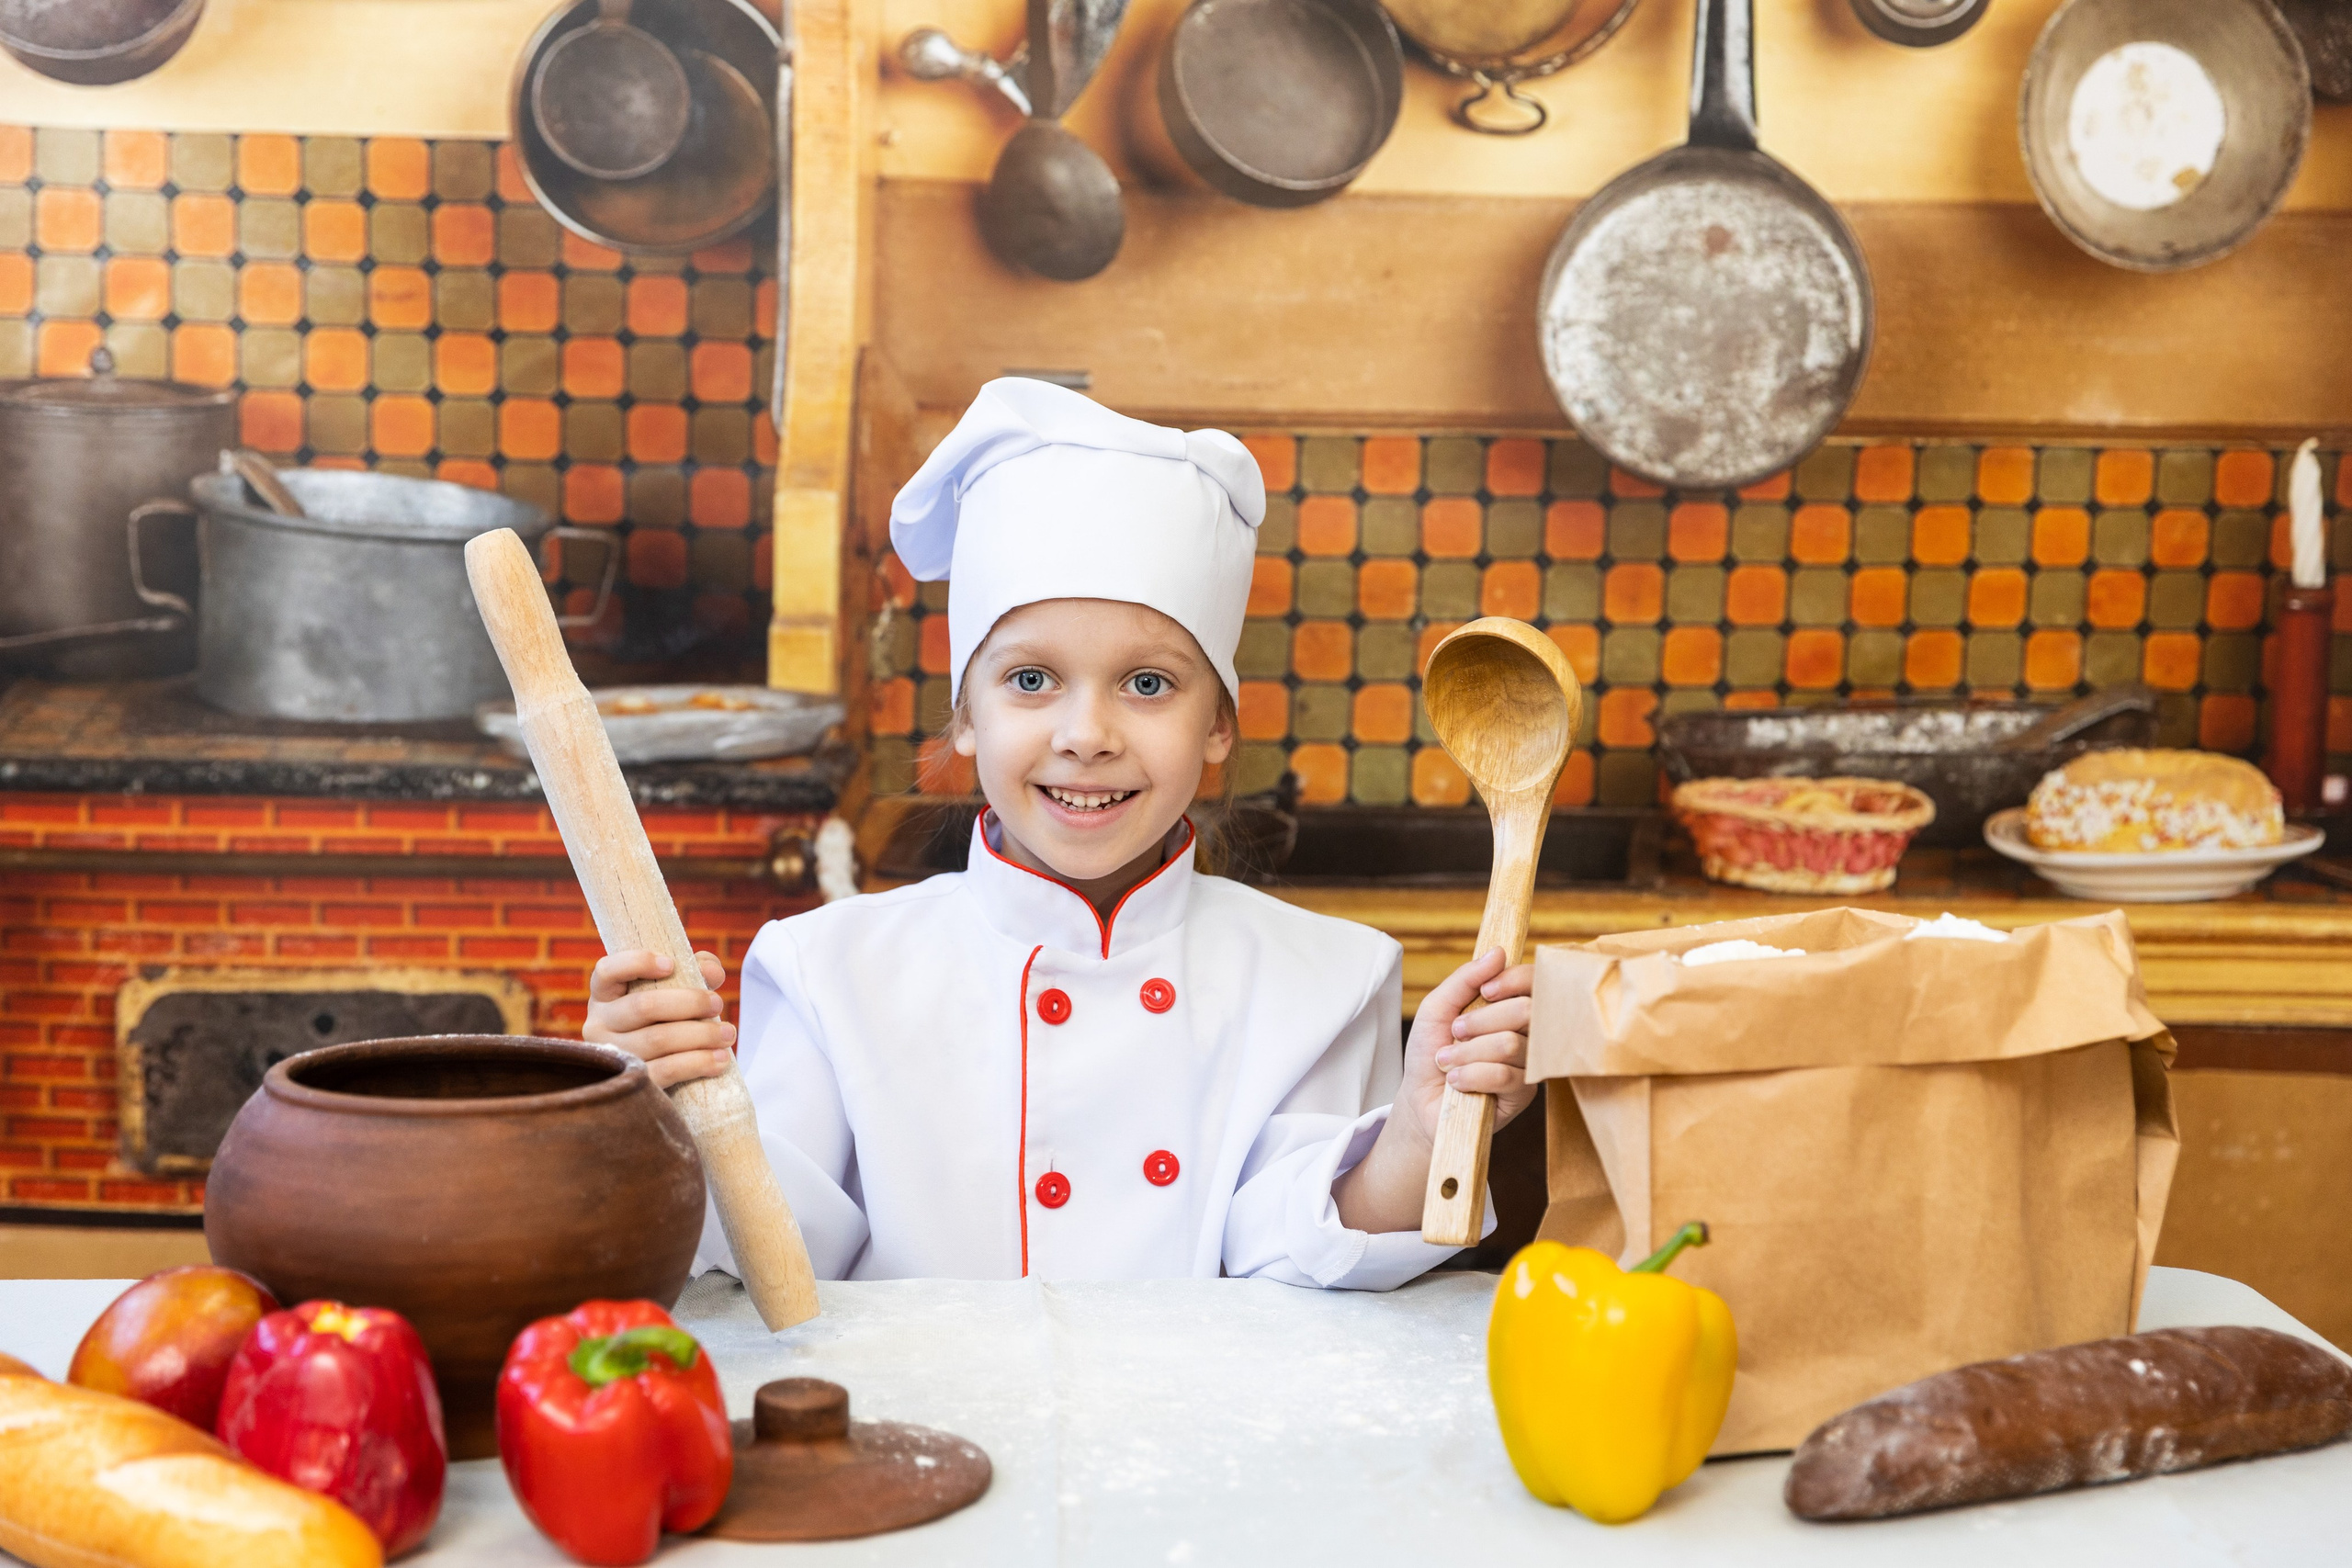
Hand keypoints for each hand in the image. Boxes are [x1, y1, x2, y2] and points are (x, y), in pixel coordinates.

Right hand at [582, 949, 733, 1089]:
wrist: (664, 1071)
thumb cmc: (668, 1018)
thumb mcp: (676, 989)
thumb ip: (694, 970)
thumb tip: (710, 970)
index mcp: (605, 994)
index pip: (608, 971)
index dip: (636, 963)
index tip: (671, 964)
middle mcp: (600, 1024)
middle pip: (643, 1006)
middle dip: (689, 1003)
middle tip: (718, 1003)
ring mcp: (612, 1056)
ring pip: (657, 1039)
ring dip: (700, 1035)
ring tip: (728, 1034)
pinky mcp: (631, 1083)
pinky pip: (665, 1070)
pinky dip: (697, 1063)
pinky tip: (720, 1060)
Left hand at [1396, 948, 1537, 1144]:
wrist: (1419, 1099)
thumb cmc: (1431, 1049)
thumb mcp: (1437, 1008)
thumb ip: (1465, 979)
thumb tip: (1498, 952)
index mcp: (1510, 1006)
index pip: (1534, 982)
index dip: (1514, 980)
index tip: (1486, 990)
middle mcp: (1527, 1033)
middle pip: (1525, 1011)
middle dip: (1480, 1021)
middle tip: (1455, 1032)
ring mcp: (1528, 1064)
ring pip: (1510, 1045)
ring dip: (1468, 1052)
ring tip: (1447, 1061)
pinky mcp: (1522, 1095)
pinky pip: (1506, 1076)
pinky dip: (1471, 1076)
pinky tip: (1456, 1082)